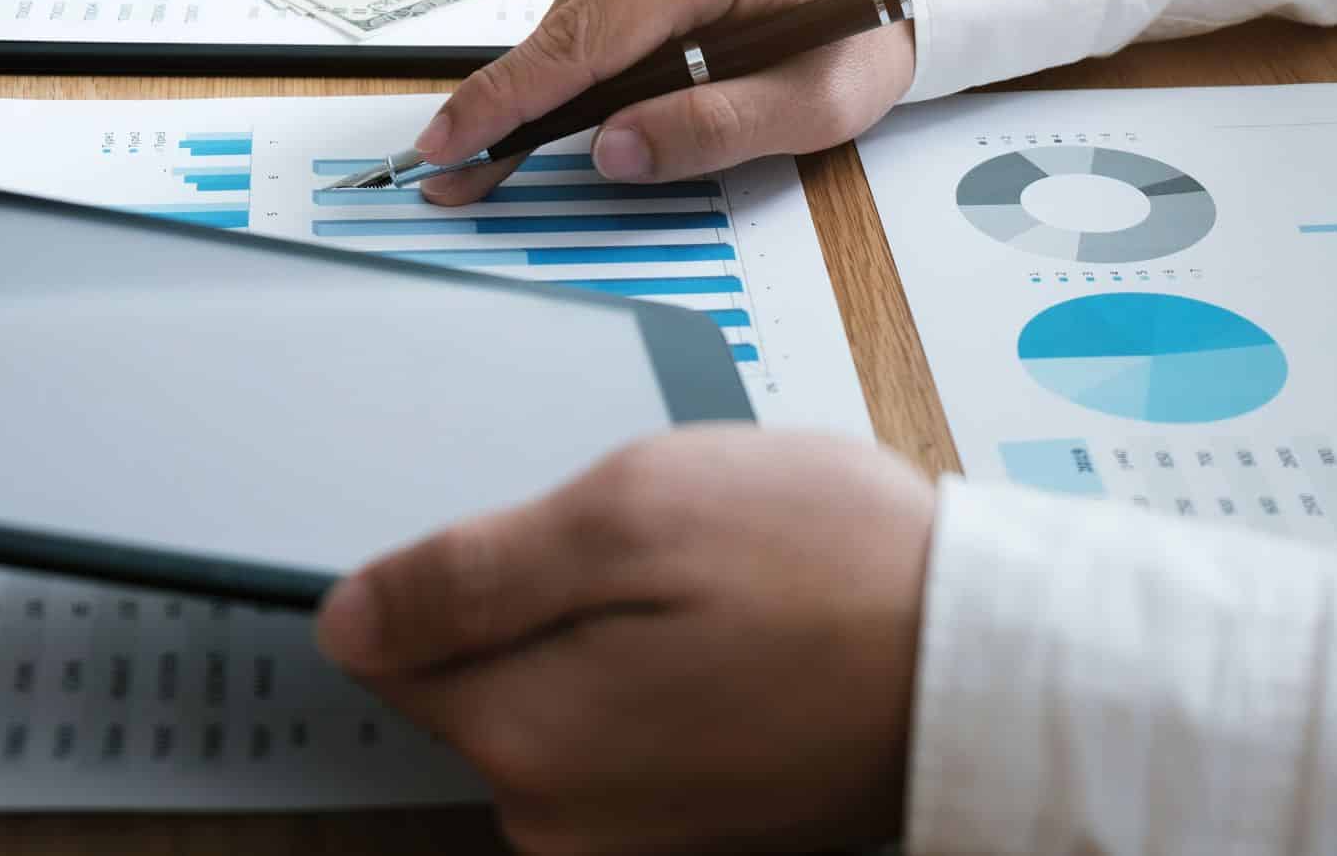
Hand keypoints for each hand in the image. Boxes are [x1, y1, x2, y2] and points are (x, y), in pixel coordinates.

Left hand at [315, 428, 935, 854]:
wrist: (992, 659)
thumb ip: (466, 574)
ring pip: (556, 692)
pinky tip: (734, 624)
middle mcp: (563, 821)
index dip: (446, 564)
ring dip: (606, 625)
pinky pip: (626, 722)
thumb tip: (344, 618)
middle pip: (476, 675)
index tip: (535, 529)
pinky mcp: (692, 820)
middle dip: (539, 590)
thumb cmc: (831, 571)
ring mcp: (634, 832)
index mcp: (528, 743)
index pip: (388, 648)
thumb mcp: (632, 513)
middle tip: (652, 542)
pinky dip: (657, 664)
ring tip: (712, 582)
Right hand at [414, 0, 913, 203]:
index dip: (505, 104)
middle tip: (487, 174)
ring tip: (653, 96)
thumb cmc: (865, 17)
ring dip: (587, 68)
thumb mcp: (818, 104)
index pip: (579, 41)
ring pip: (572, 9)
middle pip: (566, 29)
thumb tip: (613, 151)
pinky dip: (603, 32)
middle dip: (537, 105)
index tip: (445, 147)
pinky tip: (651, 53)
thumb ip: (715, 129)